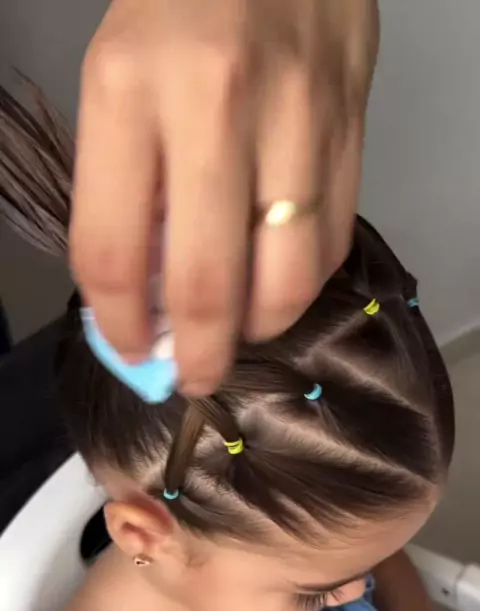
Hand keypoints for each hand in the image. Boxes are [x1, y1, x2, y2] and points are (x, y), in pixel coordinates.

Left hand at [70, 0, 378, 394]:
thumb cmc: (176, 9)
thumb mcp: (118, 84)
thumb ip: (128, 190)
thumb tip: (148, 297)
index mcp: (129, 90)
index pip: (114, 251)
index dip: (119, 324)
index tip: (129, 350)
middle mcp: (215, 106)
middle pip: (208, 284)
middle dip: (198, 356)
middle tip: (193, 377)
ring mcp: (295, 119)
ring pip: (286, 279)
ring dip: (258, 328)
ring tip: (239, 330)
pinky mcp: (350, 129)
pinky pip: (331, 242)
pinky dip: (301, 282)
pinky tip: (278, 278)